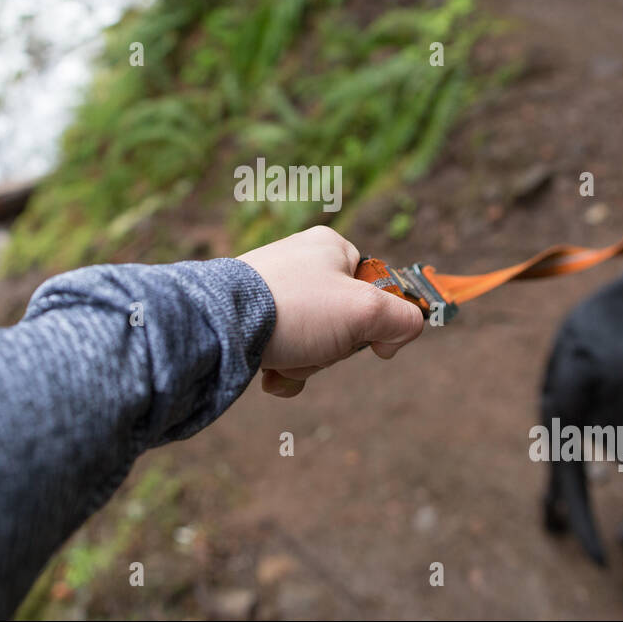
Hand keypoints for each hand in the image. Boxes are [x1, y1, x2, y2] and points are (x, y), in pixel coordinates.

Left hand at [237, 226, 424, 397]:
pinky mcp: (248, 318)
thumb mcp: (365, 311)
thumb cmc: (295, 309)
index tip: (372, 339)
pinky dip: (282, 369)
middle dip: (334, 348)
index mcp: (330, 247)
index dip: (377, 318)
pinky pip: (283, 350)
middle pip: (344, 318)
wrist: (220, 326)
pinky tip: (269, 374)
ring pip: (314, 340)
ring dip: (306, 364)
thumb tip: (402, 334)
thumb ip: (402, 318)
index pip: (374, 285)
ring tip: (286, 360)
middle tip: (318, 346)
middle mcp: (300, 262)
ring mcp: (272, 291)